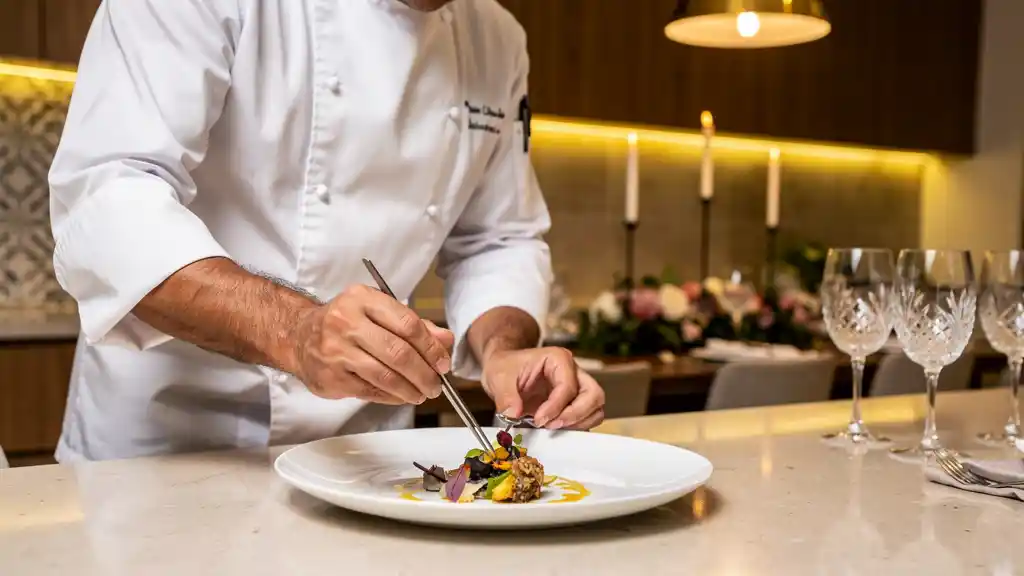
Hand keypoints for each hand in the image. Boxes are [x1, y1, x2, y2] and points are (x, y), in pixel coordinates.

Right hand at [290, 284, 454, 403]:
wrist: (299, 336)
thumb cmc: (347, 322)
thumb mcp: (378, 312)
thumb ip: (415, 325)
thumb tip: (446, 341)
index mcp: (363, 299)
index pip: (408, 324)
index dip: (431, 347)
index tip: (443, 363)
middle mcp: (346, 321)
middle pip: (398, 353)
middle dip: (424, 374)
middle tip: (436, 385)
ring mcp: (336, 350)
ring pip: (385, 376)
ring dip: (410, 389)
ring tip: (422, 394)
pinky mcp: (331, 376)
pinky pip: (370, 391)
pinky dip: (392, 397)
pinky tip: (401, 396)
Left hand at [482, 347, 604, 429]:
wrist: (504, 369)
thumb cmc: (505, 367)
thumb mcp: (499, 377)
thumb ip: (506, 395)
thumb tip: (513, 414)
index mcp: (558, 359)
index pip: (568, 386)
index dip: (556, 407)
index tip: (538, 419)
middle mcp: (573, 371)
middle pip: (594, 395)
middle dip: (575, 414)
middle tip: (552, 425)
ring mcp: (576, 387)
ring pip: (596, 407)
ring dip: (579, 422)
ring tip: (553, 428)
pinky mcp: (574, 402)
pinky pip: (587, 416)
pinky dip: (577, 426)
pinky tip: (556, 429)